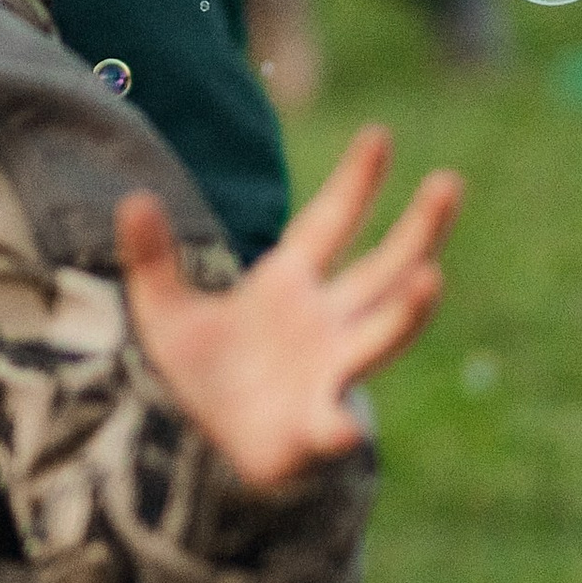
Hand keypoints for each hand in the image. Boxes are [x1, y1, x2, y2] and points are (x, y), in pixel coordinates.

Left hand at [116, 124, 462, 487]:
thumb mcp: (164, 312)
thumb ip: (152, 259)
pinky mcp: (310, 430)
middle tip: (449, 182)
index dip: (355, 182)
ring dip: (406, 311)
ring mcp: (327, 373)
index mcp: (290, 285)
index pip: (331, 222)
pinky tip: (340, 428)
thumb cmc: (195, 377)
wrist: (193, 447)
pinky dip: (337, 429)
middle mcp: (324, 322)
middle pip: (384, 269)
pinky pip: (330, 427)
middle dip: (419, 229)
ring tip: (432, 279)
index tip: (379, 135)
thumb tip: (132, 200)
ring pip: (381, 334)